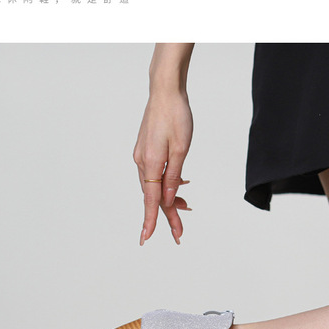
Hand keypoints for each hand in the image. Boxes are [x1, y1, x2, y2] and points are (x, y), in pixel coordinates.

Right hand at [133, 88, 193, 244]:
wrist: (165, 90)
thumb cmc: (176, 115)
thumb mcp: (182, 148)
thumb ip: (174, 176)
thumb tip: (170, 198)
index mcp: (150, 163)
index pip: (150, 200)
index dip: (151, 221)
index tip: (147, 238)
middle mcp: (142, 161)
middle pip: (153, 196)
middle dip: (167, 214)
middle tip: (180, 232)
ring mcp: (142, 155)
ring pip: (154, 186)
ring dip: (168, 199)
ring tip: (186, 208)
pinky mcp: (145, 150)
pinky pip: (154, 174)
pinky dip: (165, 184)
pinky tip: (179, 187)